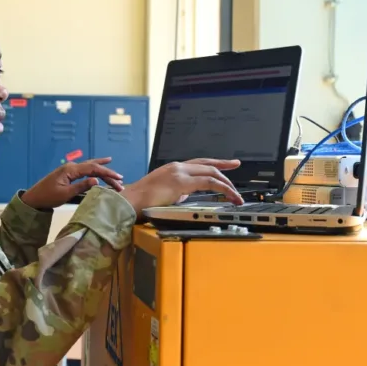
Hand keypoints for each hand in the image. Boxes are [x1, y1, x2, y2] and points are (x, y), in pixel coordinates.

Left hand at [20, 157, 123, 208]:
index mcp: (71, 170)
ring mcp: (70, 169)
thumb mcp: (65, 194)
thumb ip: (81, 186)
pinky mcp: (68, 173)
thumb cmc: (48, 197)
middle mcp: (72, 166)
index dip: (107, 173)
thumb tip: (96, 181)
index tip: (119, 178)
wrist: (34, 198)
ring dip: (103, 171)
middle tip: (121, 181)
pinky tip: (100, 168)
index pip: (93, 168)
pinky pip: (85, 169)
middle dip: (108, 173)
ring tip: (115, 173)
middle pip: (94, 167)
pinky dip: (95, 170)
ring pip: (90, 167)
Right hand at [119, 158, 242, 215]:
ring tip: (236, 194)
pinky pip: (208, 182)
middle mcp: (177, 167)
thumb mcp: (163, 194)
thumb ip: (176, 192)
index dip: (215, 162)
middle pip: (208, 164)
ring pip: (211, 172)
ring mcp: (179, 173)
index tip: (228, 163)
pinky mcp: (181, 182)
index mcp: (173, 169)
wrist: (129, 202)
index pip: (199, 162)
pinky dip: (222, 188)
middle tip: (236, 166)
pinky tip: (229, 195)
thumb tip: (186, 196)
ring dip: (226, 183)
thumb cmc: (141, 202)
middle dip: (225, 167)